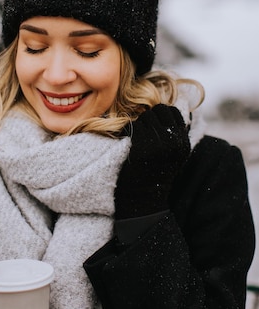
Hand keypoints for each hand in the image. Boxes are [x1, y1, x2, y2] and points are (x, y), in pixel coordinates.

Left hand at [115, 104, 189, 218]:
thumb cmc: (155, 176)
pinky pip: (132, 126)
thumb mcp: (173, 155)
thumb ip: (172, 134)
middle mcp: (173, 140)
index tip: (154, 127)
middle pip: (159, 110)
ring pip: (144, 117)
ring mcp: (157, 142)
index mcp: (183, 142)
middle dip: (149, 118)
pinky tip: (129, 144)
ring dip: (138, 125)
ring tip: (137, 141)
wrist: (143, 199)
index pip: (173, 112)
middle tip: (144, 134)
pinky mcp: (140, 144)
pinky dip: (127, 132)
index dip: (161, 116)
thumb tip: (164, 109)